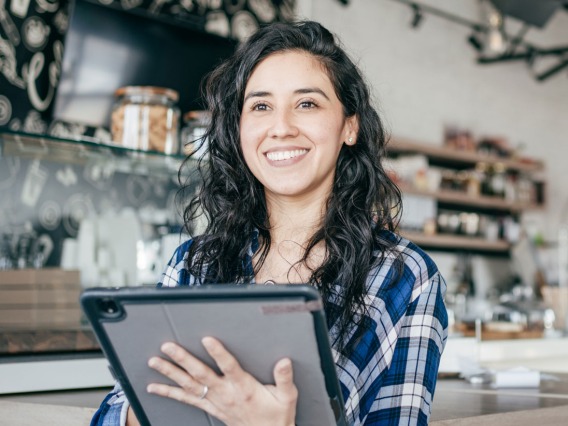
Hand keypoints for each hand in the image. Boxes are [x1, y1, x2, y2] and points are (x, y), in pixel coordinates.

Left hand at [147, 338, 297, 425]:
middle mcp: (226, 394)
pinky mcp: (210, 408)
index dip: (218, 353)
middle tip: (168, 346)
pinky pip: (187, 400)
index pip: (229, 367)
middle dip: (182, 359)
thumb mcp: (287, 398)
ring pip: (189, 385)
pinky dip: (169, 393)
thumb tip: (284, 361)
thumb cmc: (276, 417)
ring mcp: (215, 402)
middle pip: (200, 374)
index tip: (208, 339)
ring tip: (154, 361)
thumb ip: (284, 378)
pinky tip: (155, 387)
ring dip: (170, 373)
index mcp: (244, 388)